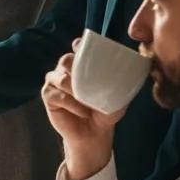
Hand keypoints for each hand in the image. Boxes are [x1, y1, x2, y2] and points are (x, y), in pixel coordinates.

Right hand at [41, 41, 123, 178]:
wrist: (94, 134)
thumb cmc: (105, 112)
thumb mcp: (117, 98)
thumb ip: (120, 85)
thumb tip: (131, 74)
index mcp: (82, 65)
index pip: (78, 47)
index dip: (79, 45)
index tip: (84, 47)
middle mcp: (66, 70)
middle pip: (66, 60)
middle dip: (76, 67)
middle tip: (89, 80)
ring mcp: (55, 82)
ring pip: (60, 78)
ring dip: (75, 90)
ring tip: (87, 102)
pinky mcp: (48, 96)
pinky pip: (57, 95)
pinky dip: (71, 104)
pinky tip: (82, 112)